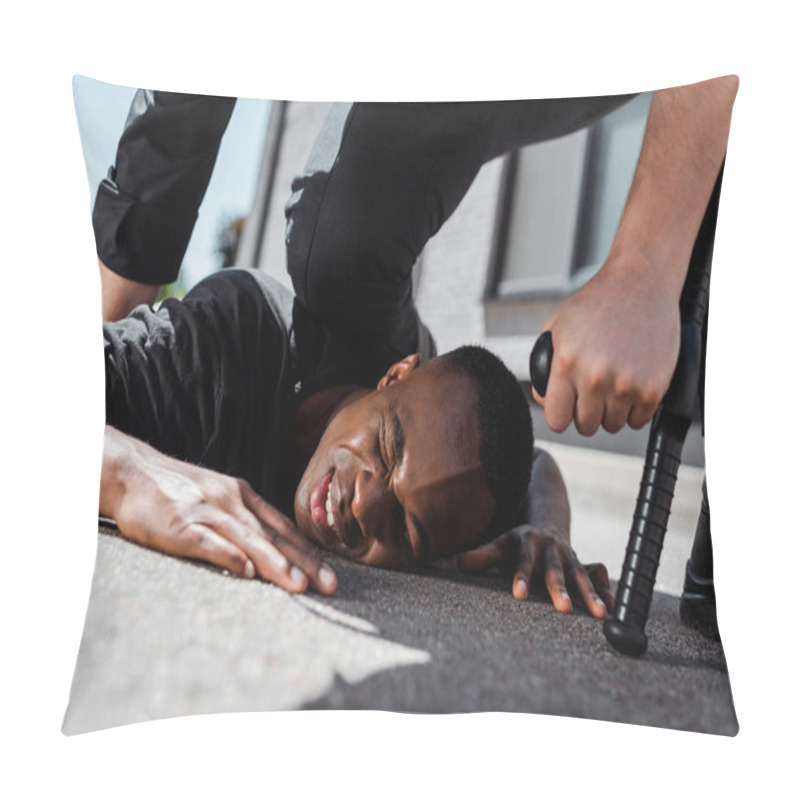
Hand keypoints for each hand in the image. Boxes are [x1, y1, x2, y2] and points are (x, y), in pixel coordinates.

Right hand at [101, 428, 336, 593]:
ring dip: (275, 562)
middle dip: (305, 563)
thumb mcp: (218, 496)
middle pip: (274, 536)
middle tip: (330, 586)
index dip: (308, 552)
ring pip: (248, 539)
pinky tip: (244, 572)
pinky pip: (207, 541)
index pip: (283, 528)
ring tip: (298, 584)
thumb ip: (243, 519)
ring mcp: (206, 511)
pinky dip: (227, 555)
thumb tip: (274, 548)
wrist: (131, 472)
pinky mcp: (179, 523)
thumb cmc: (177, 490)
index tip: (330, 576)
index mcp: (242, 495)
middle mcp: (230, 501)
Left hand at [457, 525, 612, 617]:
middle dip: (560, 589)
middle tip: (564, 609)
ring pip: (580, 575)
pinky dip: (605, 592)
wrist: (546, 527)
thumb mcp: (499, 544)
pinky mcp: (583, 566)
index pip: (524, 560)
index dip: (522, 576)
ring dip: (590, 593)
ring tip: (599, 614)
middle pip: (556, 570)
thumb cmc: (517, 543)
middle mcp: (552, 548)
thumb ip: (482, 555)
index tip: (518, 595)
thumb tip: (460, 563)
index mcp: (529, 541)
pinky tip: (612, 608)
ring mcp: (570, 557)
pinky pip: (597, 578)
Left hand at [533, 247, 680, 436]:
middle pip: (585, 426)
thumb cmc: (597, 304)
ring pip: (612, 425)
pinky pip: (639, 421)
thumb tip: (544, 400)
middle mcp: (595, 377)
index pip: (557, 420)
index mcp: (567, 364)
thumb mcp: (556, 329)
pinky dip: (635, 409)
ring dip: (611, 411)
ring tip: (613, 384)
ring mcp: (626, 384)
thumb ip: (544, 367)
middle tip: (593, 391)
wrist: (641, 283)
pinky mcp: (654, 387)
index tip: (568, 407)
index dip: (561, 414)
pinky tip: (631, 384)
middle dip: (586, 412)